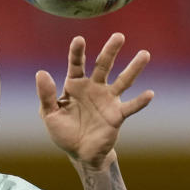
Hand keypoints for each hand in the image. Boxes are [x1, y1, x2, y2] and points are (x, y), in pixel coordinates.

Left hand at [35, 33, 152, 168]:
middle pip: (103, 65)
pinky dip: (140, 101)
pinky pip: (130, 107)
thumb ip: (46, 95)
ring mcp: (108, 100)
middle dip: (110, 51)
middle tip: (118, 36)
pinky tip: (149, 94)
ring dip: (134, 68)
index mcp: (75, 85)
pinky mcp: (117, 115)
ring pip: (123, 81)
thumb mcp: (49, 114)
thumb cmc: (63, 131)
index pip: (76, 64)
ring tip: (144, 54)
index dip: (77, 52)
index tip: (79, 39)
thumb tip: (41, 73)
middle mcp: (94, 88)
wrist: (80, 153)